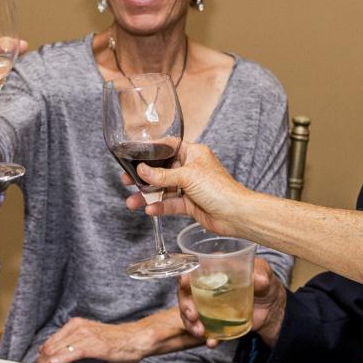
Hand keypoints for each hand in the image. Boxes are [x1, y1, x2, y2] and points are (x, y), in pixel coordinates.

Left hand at [36, 317, 150, 362]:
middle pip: (51, 346)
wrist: (135, 338)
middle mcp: (78, 327)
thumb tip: (57, 355)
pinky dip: (62, 358)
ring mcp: (86, 335)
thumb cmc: (115, 340)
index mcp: (75, 325)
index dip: (41, 356)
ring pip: (59, 349)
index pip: (50, 342)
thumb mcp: (90, 336)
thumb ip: (74, 343)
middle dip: (42, 361)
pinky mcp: (94, 345)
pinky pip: (73, 352)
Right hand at [125, 142, 259, 236]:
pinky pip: (170, 204)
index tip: (134, 154)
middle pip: (162, 170)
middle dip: (145, 177)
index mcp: (193, 154)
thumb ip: (163, 175)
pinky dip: (159, 207)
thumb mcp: (188, 176)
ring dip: (148, 195)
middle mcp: (191, 169)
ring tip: (132, 202)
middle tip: (127, 181)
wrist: (236, 214)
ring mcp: (190, 187)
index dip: (151, 151)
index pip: (168, 147)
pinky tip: (149, 209)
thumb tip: (142, 170)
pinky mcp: (190, 204)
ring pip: (164, 189)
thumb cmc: (220, 189)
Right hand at [176, 257, 288, 347]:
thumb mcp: (265, 276)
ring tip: (199, 331)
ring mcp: (209, 306)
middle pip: (187, 294)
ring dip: (191, 323)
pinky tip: (211, 342)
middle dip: (185, 305)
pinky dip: (208, 337)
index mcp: (215, 270)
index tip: (184, 281)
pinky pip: (207, 330)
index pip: (194, 270)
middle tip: (192, 314)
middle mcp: (207, 287)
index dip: (186, 275)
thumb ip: (261, 276)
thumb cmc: (265, 285)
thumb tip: (259, 279)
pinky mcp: (216, 322)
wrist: (272, 309)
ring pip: (191, 313)